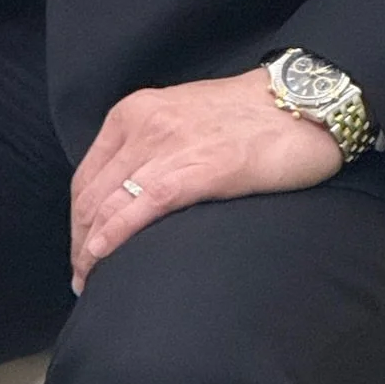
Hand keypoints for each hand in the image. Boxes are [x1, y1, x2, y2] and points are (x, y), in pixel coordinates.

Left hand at [71, 68, 342, 292]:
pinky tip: (102, 257)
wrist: (306, 102)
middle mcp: (142, 126)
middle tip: (82, 276)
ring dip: (91, 249)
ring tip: (90, 281)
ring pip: (108, 205)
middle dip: (79, 241)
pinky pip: (141, 207)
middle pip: (90, 196)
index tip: (80, 249)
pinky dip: (114, 235)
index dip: (78, 220)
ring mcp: (167, 146)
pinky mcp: (197, 170)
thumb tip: (129, 192)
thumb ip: (151, 148)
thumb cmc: (251, 116)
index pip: (88, 177)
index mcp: (133, 113)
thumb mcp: (182, 119)